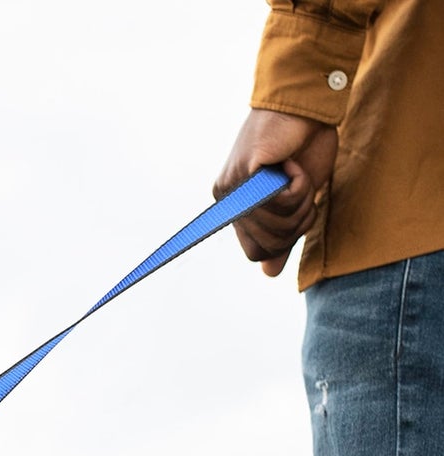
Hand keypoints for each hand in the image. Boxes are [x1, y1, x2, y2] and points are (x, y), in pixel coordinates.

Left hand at [215, 109, 338, 276]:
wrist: (307, 105)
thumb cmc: (304, 146)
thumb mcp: (297, 198)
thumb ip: (282, 233)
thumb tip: (269, 273)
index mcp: (235, 210)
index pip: (257, 252)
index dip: (286, 238)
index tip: (296, 205)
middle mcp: (227, 201)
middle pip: (271, 241)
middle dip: (299, 216)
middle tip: (299, 182)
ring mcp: (233, 187)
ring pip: (277, 223)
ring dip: (301, 198)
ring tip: (293, 170)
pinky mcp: (245, 173)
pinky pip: (280, 201)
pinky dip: (298, 184)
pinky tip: (290, 162)